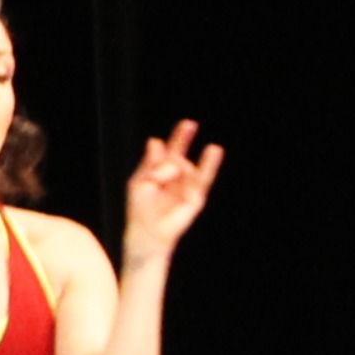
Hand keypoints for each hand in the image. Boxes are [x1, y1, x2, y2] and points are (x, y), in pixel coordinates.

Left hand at [117, 122, 223, 265]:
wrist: (148, 230)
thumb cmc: (140, 207)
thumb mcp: (141, 182)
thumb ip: (151, 163)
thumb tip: (156, 141)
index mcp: (160, 170)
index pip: (168, 150)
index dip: (175, 139)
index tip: (174, 133)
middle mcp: (175, 175)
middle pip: (179, 154)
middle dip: (183, 139)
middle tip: (189, 124)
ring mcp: (186, 185)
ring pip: (190, 167)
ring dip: (195, 163)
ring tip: (207, 153)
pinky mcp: (196, 196)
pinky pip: (203, 179)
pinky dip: (209, 166)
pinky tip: (214, 151)